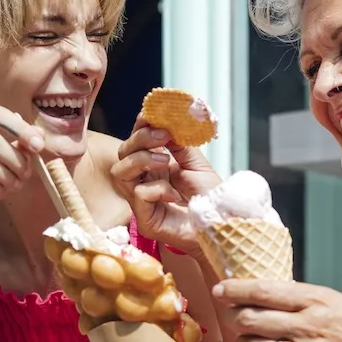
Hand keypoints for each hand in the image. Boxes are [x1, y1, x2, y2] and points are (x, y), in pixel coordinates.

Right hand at [110, 114, 220, 254]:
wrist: (222, 226)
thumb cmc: (209, 199)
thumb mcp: (197, 164)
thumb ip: (181, 145)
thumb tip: (170, 121)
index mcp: (155, 167)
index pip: (136, 142)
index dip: (141, 126)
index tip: (153, 114)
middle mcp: (144, 181)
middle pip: (123, 154)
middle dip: (140, 140)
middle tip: (164, 136)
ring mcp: (141, 201)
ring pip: (120, 173)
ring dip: (141, 160)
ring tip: (166, 161)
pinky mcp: (146, 219)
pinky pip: (138, 195)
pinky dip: (156, 188)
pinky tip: (174, 194)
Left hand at [214, 279, 341, 341]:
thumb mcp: (336, 301)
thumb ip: (303, 300)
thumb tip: (269, 297)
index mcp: (315, 300)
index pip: (263, 291)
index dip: (235, 290)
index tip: (221, 290)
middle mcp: (306, 326)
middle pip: (251, 319)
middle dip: (235, 317)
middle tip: (235, 318)